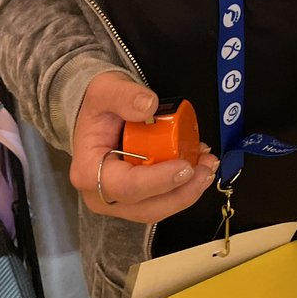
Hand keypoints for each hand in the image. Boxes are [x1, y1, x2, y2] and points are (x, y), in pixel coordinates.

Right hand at [70, 71, 218, 220]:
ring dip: (187, 192)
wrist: (97, 113)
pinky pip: (162, 199)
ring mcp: (120, 200)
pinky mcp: (137, 198)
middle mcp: (102, 195)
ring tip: (208, 165)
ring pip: (158, 208)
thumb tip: (149, 106)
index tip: (185, 166)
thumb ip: (124, 96)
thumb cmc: (99, 105)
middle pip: (146, 207)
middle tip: (206, 168)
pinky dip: (183, 186)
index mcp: (89, 171)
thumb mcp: (105, 89)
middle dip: (181, 192)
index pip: (126, 186)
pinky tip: (198, 164)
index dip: (158, 180)